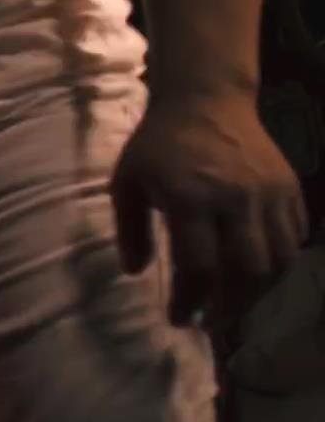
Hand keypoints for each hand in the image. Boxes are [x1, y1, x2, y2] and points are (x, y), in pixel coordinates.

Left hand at [111, 92, 308, 326]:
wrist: (205, 99)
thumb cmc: (158, 145)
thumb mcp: (127, 182)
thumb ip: (130, 229)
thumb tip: (135, 272)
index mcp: (191, 198)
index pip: (199, 266)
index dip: (191, 300)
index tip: (179, 318)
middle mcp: (236, 198)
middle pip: (248, 269)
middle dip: (231, 306)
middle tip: (212, 322)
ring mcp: (270, 192)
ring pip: (279, 258)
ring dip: (259, 291)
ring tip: (236, 304)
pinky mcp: (289, 186)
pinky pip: (295, 236)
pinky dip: (280, 263)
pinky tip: (257, 274)